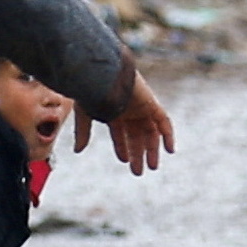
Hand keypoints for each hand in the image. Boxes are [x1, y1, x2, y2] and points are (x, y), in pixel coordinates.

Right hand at [74, 53, 174, 174]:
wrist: (103, 74)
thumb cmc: (91, 91)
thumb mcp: (86, 114)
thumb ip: (83, 132)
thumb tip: (77, 151)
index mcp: (113, 110)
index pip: (120, 132)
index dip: (122, 146)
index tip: (123, 161)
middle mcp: (129, 109)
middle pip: (137, 135)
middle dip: (137, 153)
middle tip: (137, 171)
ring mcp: (141, 106)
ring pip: (150, 131)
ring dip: (152, 149)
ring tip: (151, 167)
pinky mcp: (152, 104)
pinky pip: (164, 121)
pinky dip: (168, 135)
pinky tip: (169, 150)